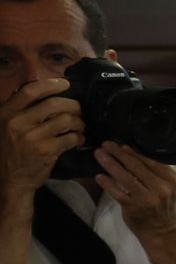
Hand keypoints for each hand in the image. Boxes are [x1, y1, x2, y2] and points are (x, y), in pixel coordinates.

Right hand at [0, 78, 82, 200]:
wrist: (11, 179)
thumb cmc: (10, 150)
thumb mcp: (6, 126)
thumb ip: (21, 110)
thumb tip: (46, 93)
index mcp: (6, 113)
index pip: (30, 91)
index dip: (51, 84)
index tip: (65, 84)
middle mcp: (18, 122)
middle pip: (54, 104)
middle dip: (73, 105)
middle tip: (79, 110)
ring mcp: (33, 137)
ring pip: (66, 119)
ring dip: (79, 122)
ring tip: (80, 126)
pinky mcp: (47, 150)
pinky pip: (71, 137)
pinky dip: (79, 137)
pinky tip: (78, 139)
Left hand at [94, 143, 175, 235]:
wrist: (161, 230)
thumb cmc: (162, 206)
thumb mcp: (167, 187)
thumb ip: (155, 172)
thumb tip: (130, 152)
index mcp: (171, 180)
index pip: (150, 161)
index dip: (133, 151)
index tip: (120, 144)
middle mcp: (161, 188)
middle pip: (136, 166)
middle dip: (119, 153)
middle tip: (106, 144)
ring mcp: (147, 198)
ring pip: (125, 177)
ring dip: (110, 164)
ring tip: (99, 154)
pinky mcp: (134, 208)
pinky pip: (118, 193)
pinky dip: (108, 184)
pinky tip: (99, 176)